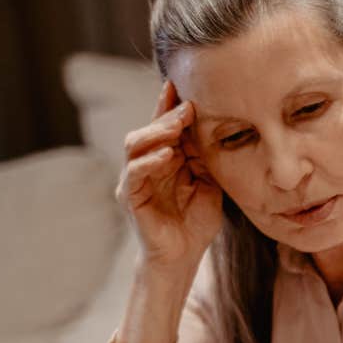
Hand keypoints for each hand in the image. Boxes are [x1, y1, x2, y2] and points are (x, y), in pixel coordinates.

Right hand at [116, 80, 222, 273]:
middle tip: (188, 107)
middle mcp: (145, 166)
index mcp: (164, 159)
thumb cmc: (195, 223)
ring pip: (135, 145)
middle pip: (148, 130)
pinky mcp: (131, 198)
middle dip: (167, 115)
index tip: (182, 85)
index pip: (163, 127)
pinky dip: (150, 161)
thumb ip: (205, 159)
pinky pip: (134, 173)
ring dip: (156, 132)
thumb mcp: (208, 184)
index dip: (170, 106)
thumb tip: (211, 129)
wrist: (184, 257)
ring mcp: (135, 181)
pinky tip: (168, 155)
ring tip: (177, 125)